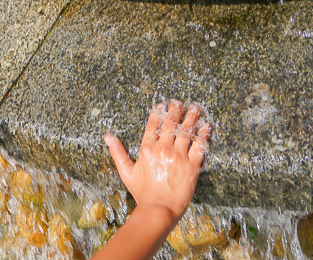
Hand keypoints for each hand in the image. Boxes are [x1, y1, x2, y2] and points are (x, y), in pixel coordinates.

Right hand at [104, 101, 209, 222]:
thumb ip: (118, 152)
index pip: (153, 124)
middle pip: (171, 124)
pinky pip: (199, 146)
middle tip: (180, 103)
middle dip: (176, 110)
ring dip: (191, 118)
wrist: (159, 209)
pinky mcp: (192, 166)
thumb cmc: (143, 192)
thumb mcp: (126, 172)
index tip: (163, 104)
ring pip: (186, 132)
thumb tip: (107, 137)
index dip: (158, 112)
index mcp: (147, 149)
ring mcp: (178, 156)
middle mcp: (163, 149)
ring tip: (194, 109)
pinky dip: (203, 135)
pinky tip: (206, 126)